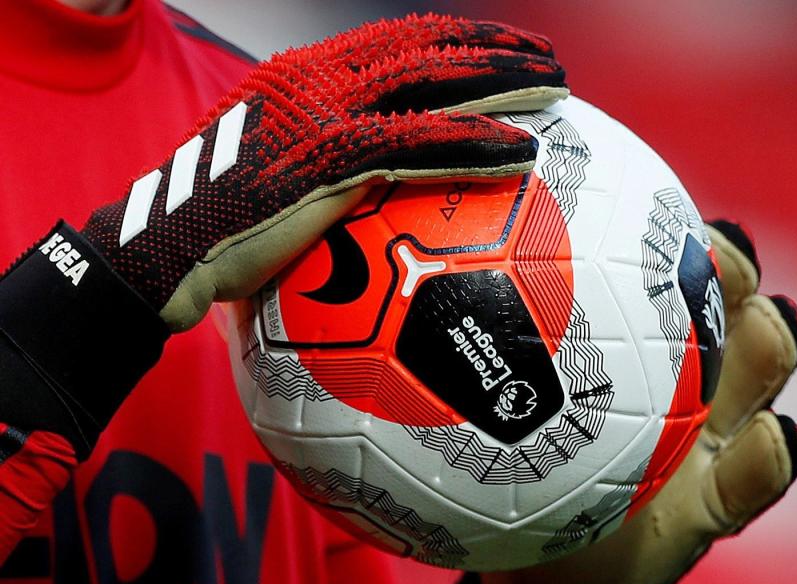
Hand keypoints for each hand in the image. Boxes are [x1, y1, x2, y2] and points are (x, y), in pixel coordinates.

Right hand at [0, 14, 567, 457]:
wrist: (162, 252)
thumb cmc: (219, 228)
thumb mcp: (274, 178)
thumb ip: (326, 166)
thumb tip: (377, 193)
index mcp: (304, 76)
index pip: (395, 42)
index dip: (455, 38)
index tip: (504, 47)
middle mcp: (314, 78)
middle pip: (424, 46)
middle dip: (492, 47)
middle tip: (547, 57)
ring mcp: (319, 112)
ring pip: (429, 82)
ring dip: (500, 83)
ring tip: (554, 88)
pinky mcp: (323, 157)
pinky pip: (416, 144)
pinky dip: (473, 145)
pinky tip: (520, 152)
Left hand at [482, 220, 796, 583]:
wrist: (536, 568)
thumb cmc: (508, 472)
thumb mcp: (478, 396)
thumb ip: (471, 327)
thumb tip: (415, 230)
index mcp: (636, 348)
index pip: (670, 275)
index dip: (680, 236)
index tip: (664, 213)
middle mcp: (682, 381)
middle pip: (724, 303)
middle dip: (733, 273)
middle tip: (715, 250)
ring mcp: (706, 441)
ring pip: (762, 370)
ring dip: (770, 342)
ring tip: (763, 319)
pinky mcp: (713, 508)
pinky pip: (759, 477)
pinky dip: (772, 455)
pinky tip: (770, 435)